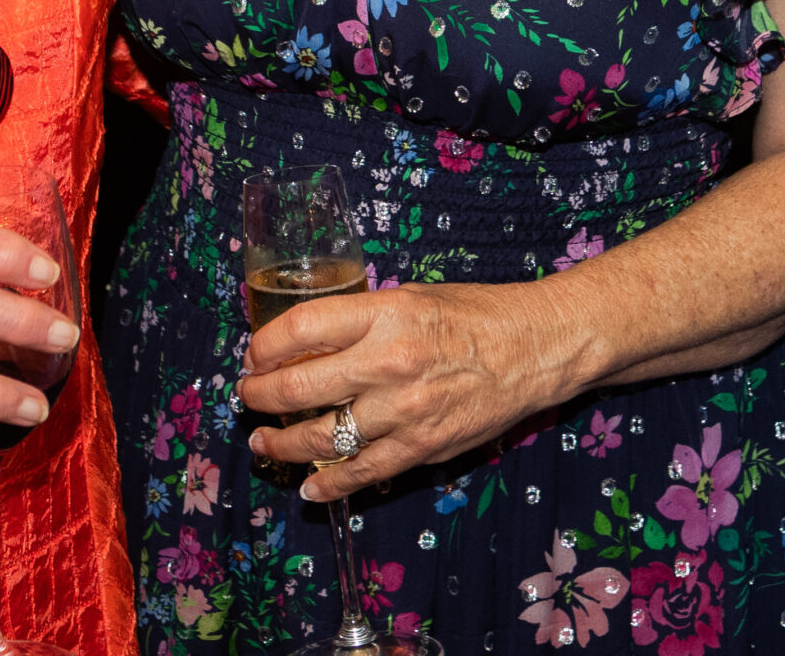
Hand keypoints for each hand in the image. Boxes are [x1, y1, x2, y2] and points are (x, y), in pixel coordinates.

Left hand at [240, 282, 571, 502]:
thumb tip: (310, 343)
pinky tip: (309, 487)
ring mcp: (404, 412)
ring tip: (263, 441)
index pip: (301, 329)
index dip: (265, 345)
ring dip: (282, 444)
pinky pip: (362, 473)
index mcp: (384, 316)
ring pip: (322, 438)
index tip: (255, 353)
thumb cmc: (475, 315)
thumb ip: (362, 321)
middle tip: (249, 395)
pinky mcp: (421, 448)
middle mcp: (388, 363)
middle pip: (298, 388)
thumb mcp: (410, 298)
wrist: (535, 348)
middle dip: (260, 396)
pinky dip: (329, 484)